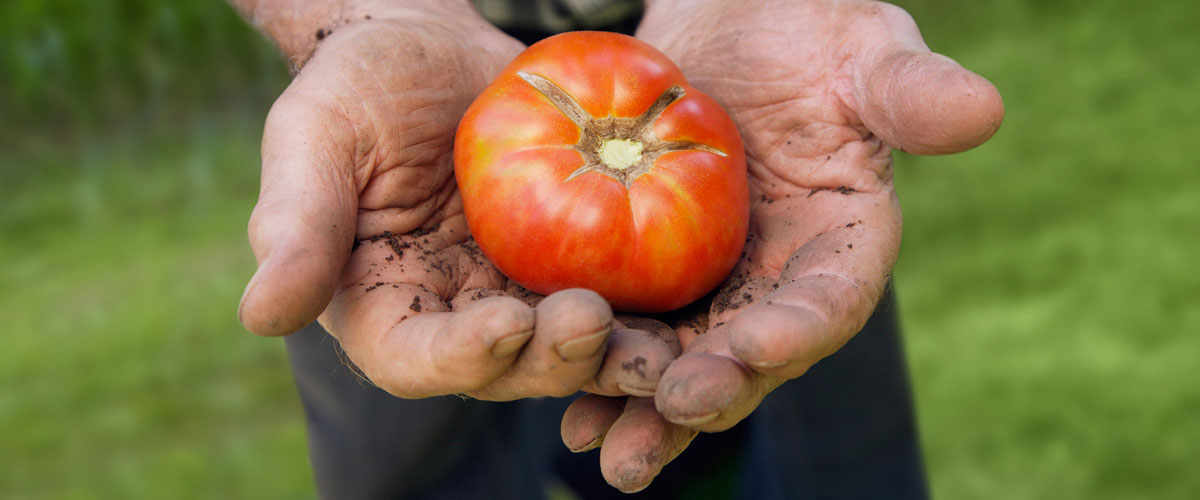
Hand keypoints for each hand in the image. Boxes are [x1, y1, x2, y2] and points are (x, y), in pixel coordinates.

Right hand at [236, 4, 676, 399]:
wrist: (429, 47)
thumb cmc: (356, 85)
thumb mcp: (315, 137)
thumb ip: (295, 224)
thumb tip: (260, 316)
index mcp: (382, 309)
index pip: (415, 359)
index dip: (460, 356)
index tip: (507, 322)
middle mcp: (453, 320)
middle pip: (505, 368)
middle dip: (551, 359)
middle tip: (597, 324)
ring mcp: (516, 296)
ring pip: (568, 348)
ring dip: (612, 355)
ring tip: (658, 346)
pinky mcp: (568, 266)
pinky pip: (611, 297)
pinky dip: (645, 309)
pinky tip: (686, 299)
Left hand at [559, 0, 1003, 490]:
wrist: (726, 20)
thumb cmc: (806, 26)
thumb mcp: (860, 47)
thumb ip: (908, 90)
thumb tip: (983, 110)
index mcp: (841, 246)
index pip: (829, 300)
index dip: (798, 329)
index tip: (757, 349)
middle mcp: (776, 284)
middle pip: (749, 355)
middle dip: (713, 389)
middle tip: (671, 409)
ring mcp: (711, 286)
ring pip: (681, 361)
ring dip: (643, 408)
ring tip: (603, 447)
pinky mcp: (649, 276)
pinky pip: (626, 330)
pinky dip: (595, 368)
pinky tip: (559, 405)